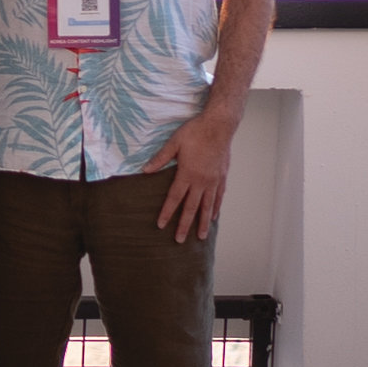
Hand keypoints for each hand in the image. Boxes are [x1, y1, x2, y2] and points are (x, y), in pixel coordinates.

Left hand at [143, 112, 235, 241]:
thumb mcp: (174, 143)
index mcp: (187, 174)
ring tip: (200, 237)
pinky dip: (216, 208)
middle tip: (179, 240)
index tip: (161, 226)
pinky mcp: (222, 177)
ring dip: (203, 222)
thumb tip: (145, 170)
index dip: (167, 213)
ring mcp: (213, 180)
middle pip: (191, 208)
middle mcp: (201, 181)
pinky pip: (219, 197)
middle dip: (185, 225)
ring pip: (207, 206)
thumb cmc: (195, 132)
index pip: (174, 198)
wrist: (219, 125)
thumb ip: (160, 158)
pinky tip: (213, 217)